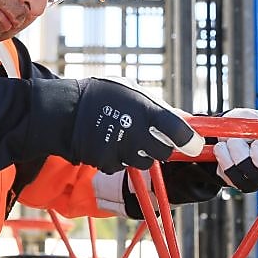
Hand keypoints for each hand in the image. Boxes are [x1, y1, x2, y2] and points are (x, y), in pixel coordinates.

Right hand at [28, 77, 202, 173]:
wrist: (63, 111)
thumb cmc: (101, 96)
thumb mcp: (132, 91)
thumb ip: (160, 108)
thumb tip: (186, 120)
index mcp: (146, 110)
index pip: (180, 132)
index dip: (190, 141)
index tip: (193, 144)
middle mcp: (136, 132)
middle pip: (165, 153)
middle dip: (162, 147)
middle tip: (151, 137)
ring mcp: (121, 150)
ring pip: (145, 162)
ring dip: (140, 154)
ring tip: (125, 137)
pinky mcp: (107, 163)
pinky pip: (123, 166)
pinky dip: (119, 159)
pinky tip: (109, 144)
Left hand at [211, 108, 257, 192]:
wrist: (220, 131)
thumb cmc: (245, 124)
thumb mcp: (257, 118)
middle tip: (252, 140)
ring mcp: (256, 178)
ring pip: (249, 170)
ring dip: (237, 149)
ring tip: (232, 139)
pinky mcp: (237, 181)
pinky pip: (230, 174)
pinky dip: (224, 156)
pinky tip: (223, 148)